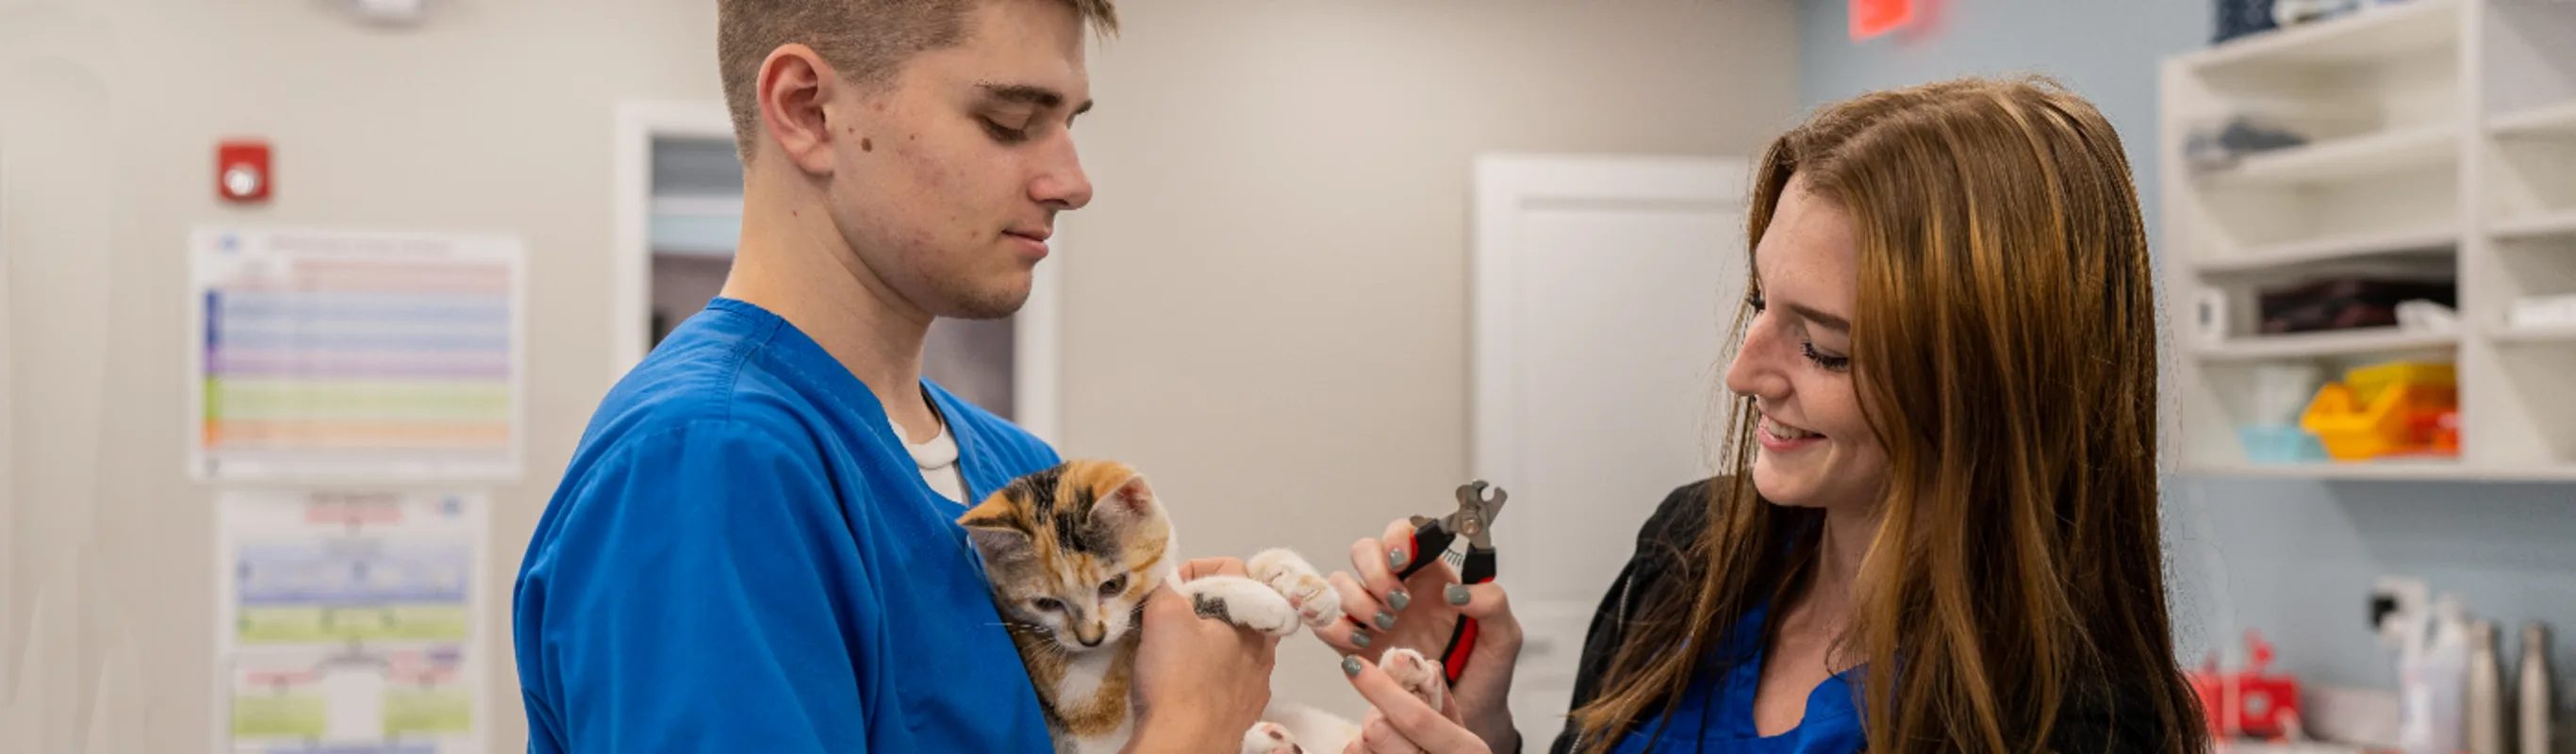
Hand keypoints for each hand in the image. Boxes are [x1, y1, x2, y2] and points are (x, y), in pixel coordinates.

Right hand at [1125, 558, 1280, 752]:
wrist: (1184, 746)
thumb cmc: (1179, 681)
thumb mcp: (1164, 615)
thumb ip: (1166, 586)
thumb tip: (1166, 580)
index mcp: (1256, 620)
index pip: (1234, 571)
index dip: (1197, 570)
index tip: (1173, 587)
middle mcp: (1265, 651)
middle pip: (1235, 610)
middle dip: (1201, 607)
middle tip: (1171, 615)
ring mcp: (1256, 685)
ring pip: (1232, 647)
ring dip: (1205, 641)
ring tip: (1173, 650)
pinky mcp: (1242, 712)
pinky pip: (1227, 680)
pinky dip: (1206, 673)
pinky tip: (1183, 682)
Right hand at [1311, 521, 1522, 751]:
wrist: (1468, 718)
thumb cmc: (1485, 674)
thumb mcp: (1504, 636)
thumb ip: (1492, 603)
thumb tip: (1456, 591)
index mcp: (1431, 576)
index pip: (1402, 534)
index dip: (1395, 537)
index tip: (1402, 560)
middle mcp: (1397, 589)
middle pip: (1364, 552)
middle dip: (1374, 571)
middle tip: (1398, 602)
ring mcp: (1372, 616)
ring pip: (1340, 583)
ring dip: (1357, 601)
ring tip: (1386, 627)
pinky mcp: (1354, 646)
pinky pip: (1326, 623)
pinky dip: (1335, 628)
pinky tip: (1362, 645)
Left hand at [1341, 652, 1489, 752]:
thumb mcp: (1460, 735)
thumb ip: (1441, 700)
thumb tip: (1419, 663)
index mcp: (1466, 751)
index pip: (1418, 718)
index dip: (1383, 689)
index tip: (1354, 665)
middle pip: (1379, 732)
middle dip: (1375, 717)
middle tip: (1385, 720)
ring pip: (1359, 749)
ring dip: (1365, 739)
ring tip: (1386, 744)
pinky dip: (1361, 753)